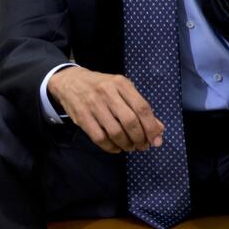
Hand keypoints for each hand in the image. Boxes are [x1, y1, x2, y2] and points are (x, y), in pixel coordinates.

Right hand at [47, 66, 164, 153]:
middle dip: (140, 138)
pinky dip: (111, 147)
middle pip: (130, 121)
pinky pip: (99, 138)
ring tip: (130, 146)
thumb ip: (140, 108)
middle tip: (142, 146)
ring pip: (115, 132)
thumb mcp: (122, 90)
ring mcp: (93, 104)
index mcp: (121, 83)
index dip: (151, 127)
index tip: (156, 140)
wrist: (70, 81)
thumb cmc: (101, 87)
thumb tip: (158, 130)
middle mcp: (107, 92)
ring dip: (126, 144)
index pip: (142, 108)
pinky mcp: (81, 116)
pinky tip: (116, 147)